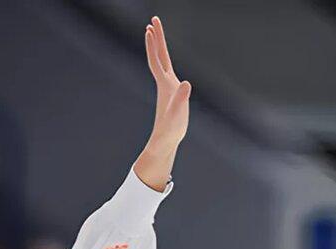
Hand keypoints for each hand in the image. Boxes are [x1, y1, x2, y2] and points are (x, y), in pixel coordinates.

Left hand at [145, 15, 189, 147]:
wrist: (165, 141)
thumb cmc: (170, 130)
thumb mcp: (177, 115)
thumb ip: (181, 100)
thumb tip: (185, 84)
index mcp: (165, 85)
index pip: (157, 61)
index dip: (153, 45)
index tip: (149, 29)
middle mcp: (164, 82)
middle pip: (159, 55)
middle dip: (156, 37)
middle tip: (153, 19)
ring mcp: (167, 87)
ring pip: (162, 61)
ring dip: (159, 46)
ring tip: (155, 32)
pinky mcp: (171, 93)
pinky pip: (167, 70)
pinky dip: (165, 59)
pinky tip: (165, 58)